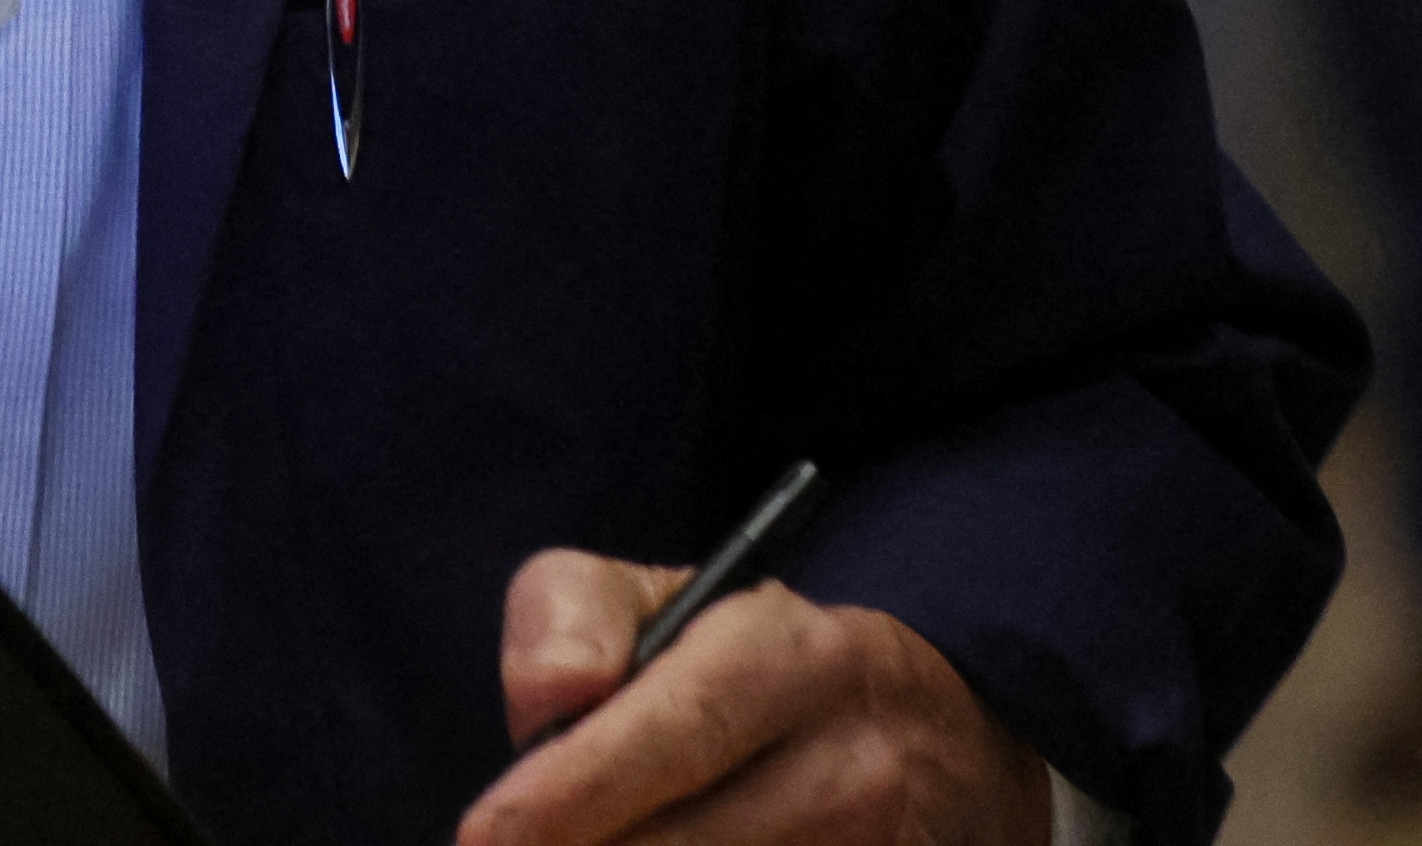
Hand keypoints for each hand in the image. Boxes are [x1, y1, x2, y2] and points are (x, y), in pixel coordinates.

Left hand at [463, 557, 1046, 845]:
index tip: (483, 837)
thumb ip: (573, 611)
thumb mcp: (668, 600)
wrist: (938, 743)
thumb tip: (544, 698)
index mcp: (791, 657)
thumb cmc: (757, 667)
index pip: (674, 732)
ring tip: (583, 844)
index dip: (571, 794)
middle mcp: (851, 766)